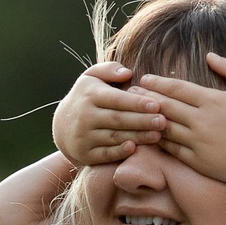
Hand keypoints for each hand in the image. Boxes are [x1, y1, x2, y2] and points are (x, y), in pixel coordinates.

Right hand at [52, 62, 166, 165]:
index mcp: (90, 95)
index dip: (137, 102)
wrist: (62, 126)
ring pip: (114, 137)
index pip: (116, 99)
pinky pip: (104, 154)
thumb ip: (109, 69)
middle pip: (118, 119)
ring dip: (137, 137)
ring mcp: (83, 136)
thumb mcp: (92, 77)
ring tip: (158, 135)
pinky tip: (134, 148)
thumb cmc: (87, 97)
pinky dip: (119, 152)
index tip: (157, 104)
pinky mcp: (84, 154)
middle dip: (142, 121)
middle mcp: (84, 116)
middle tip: (163, 121)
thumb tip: (128, 72)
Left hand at [134, 55, 225, 192]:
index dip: (158, 83)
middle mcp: (202, 121)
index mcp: (213, 101)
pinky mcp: (198, 162)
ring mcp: (198, 142)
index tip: (144, 79)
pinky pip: (172, 150)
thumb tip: (210, 55)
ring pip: (165, 128)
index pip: (177, 89)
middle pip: (165, 107)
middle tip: (129, 94)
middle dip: (145, 99)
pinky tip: (148, 136)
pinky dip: (159, 142)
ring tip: (133, 114)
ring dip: (147, 120)